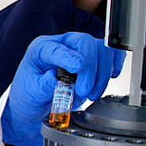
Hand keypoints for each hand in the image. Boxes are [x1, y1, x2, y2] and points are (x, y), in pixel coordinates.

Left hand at [1, 32, 125, 145]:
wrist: (38, 102)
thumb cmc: (31, 93)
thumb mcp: (30, 93)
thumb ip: (42, 86)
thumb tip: (53, 78)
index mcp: (41, 49)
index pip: (55, 47)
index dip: (67, 57)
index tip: (77, 67)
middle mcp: (62, 44)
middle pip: (84, 43)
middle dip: (89, 69)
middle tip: (84, 91)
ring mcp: (80, 49)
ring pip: (101, 49)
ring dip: (102, 73)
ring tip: (92, 94)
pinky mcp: (94, 58)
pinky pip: (111, 52)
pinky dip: (115, 63)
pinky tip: (112, 75)